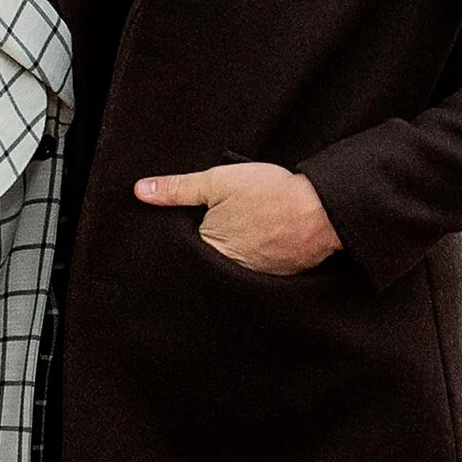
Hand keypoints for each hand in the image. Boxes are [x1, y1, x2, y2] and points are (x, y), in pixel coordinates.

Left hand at [135, 162, 341, 275]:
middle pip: (208, 263)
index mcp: (209, 251)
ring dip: (233, 257)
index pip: (183, 252)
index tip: (189, 226)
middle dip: (207, 250)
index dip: (184, 237)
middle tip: (224, 226)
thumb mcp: (217, 181)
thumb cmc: (269, 193)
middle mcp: (229, 274)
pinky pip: (257, 273)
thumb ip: (177, 189)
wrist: (322, 210)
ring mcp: (254, 280)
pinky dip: (256, 261)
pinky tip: (263, 243)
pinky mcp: (277, 280)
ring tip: (244, 233)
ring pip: (232, 269)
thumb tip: (140, 191)